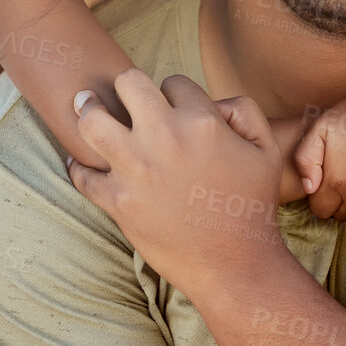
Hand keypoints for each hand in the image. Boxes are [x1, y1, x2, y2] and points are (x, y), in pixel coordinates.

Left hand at [66, 68, 285, 299]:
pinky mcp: (118, 201)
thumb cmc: (252, 205)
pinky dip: (78, 167)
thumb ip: (243, 110)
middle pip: (127, 83)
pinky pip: (83, 175)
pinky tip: (80, 162)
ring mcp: (136, 170)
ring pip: (92, 121)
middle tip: (121, 98)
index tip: (169, 108)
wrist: (235, 263)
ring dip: (90, 114)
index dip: (172, 92)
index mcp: (201, 122)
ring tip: (89, 112)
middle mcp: (164, 139)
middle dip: (127, 88)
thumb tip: (210, 100)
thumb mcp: (266, 149)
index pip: (173, 81)